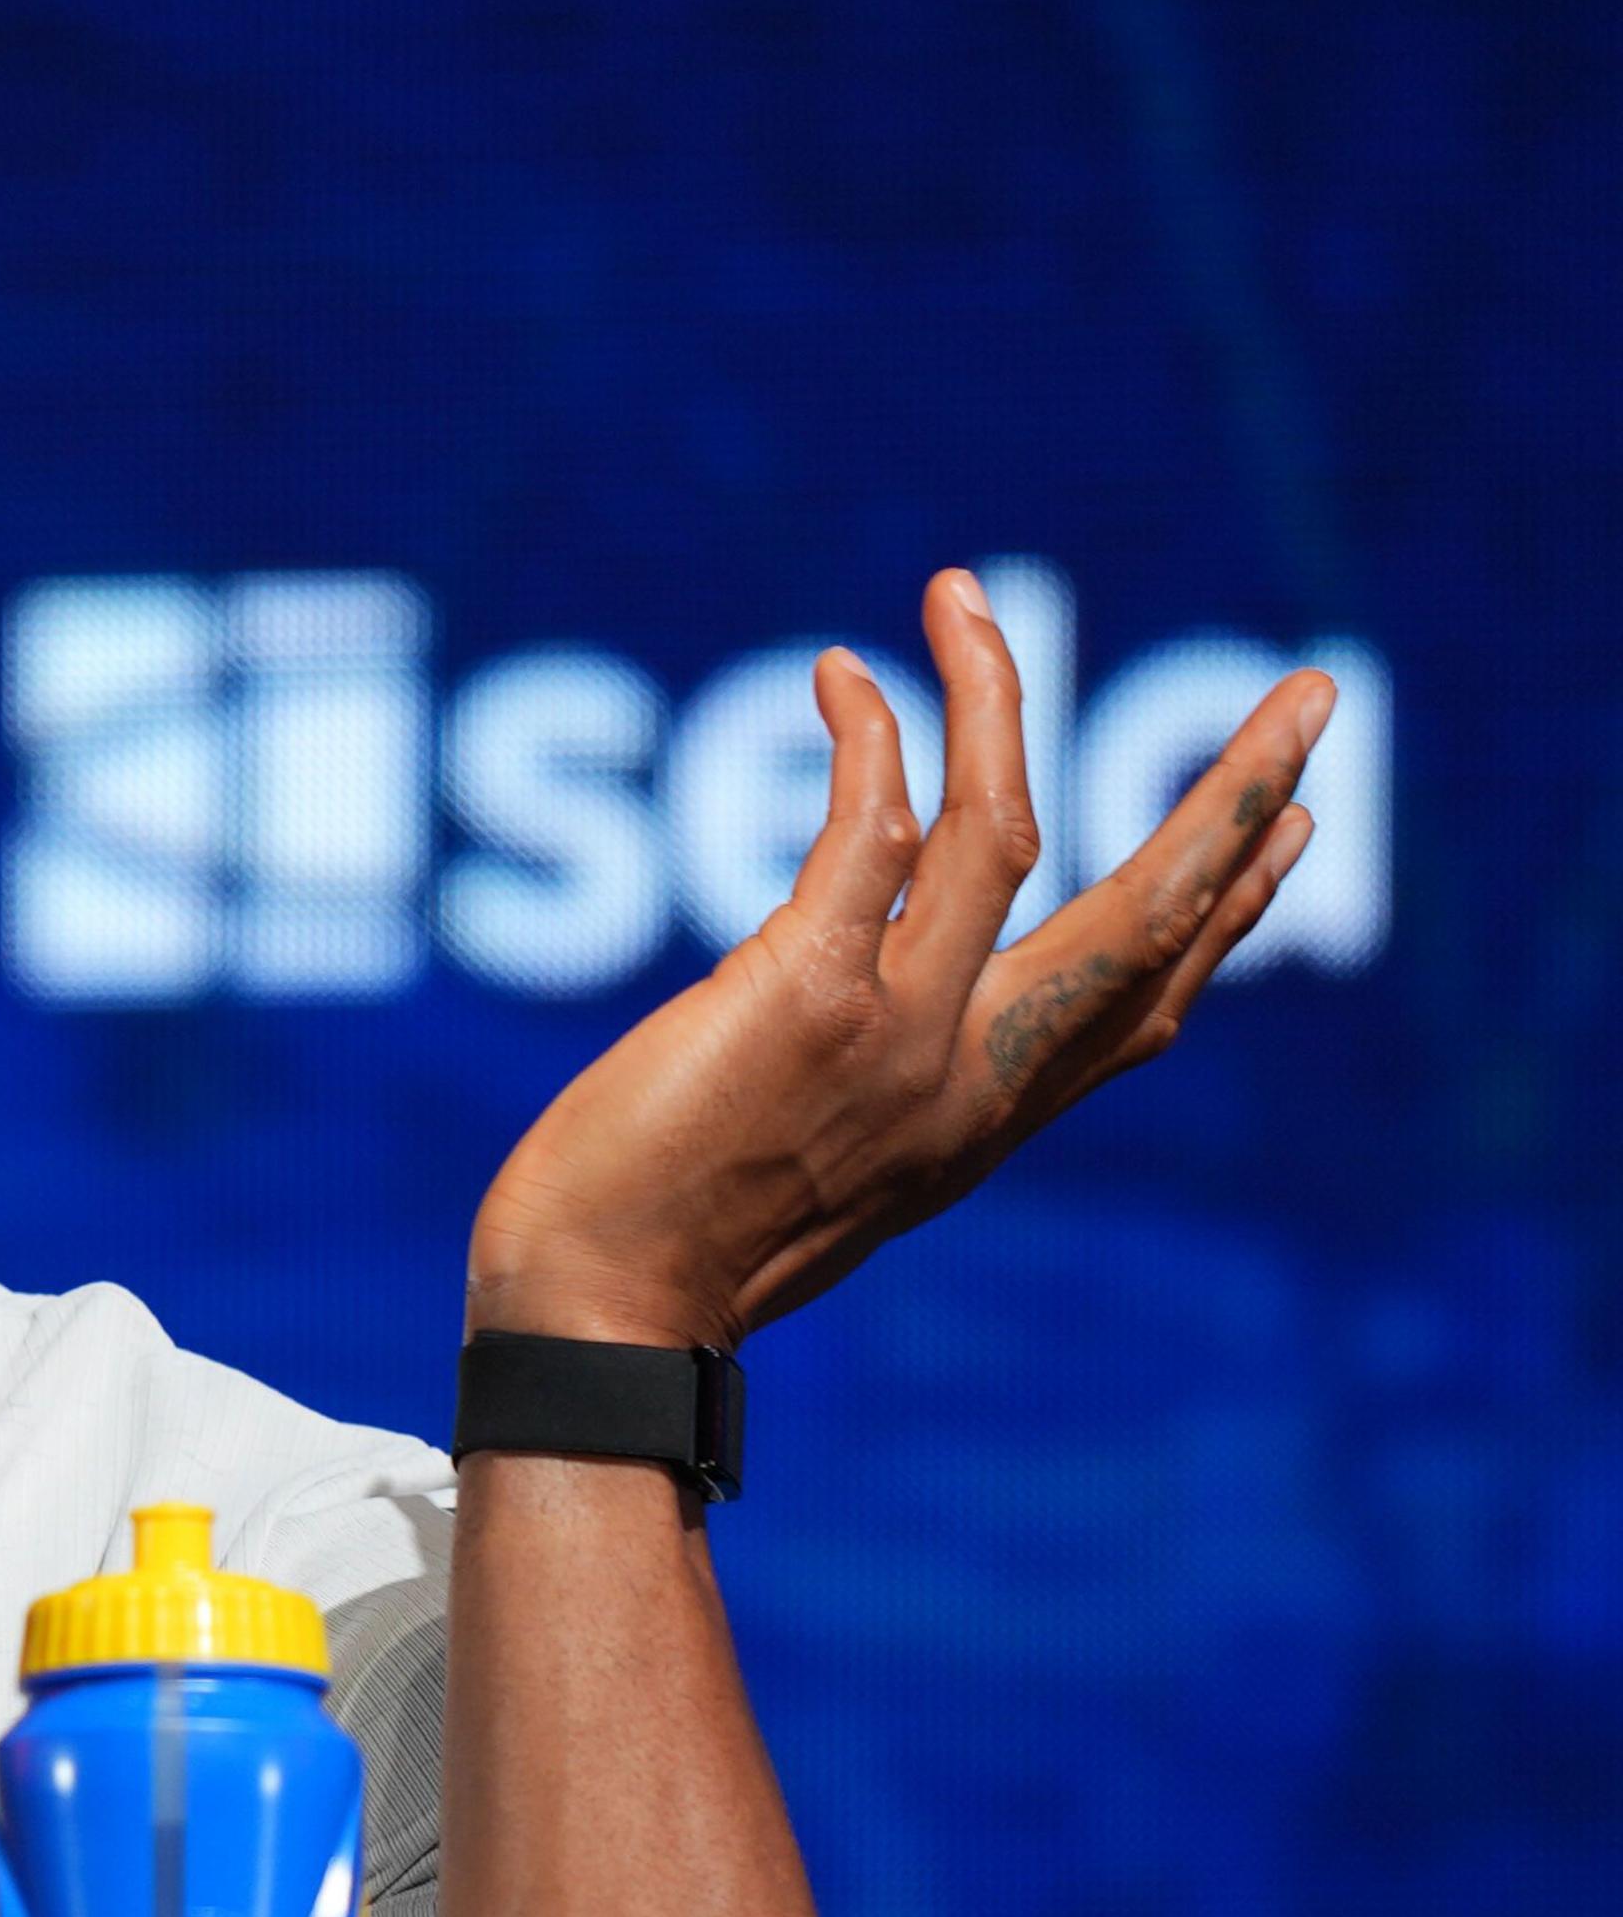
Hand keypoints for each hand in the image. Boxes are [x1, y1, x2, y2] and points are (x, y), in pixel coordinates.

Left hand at [468, 566, 1333, 1349]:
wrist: (602, 1318)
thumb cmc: (672, 1258)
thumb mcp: (820, 1179)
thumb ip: (870, 1094)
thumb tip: (842, 1005)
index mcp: (981, 1120)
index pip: (1142, 1006)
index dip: (1225, 913)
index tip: (1282, 831)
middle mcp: (967, 1073)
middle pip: (1148, 915)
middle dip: (1240, 799)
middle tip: (1312, 693)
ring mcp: (897, 1030)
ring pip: (1010, 832)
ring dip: (1000, 696)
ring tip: (968, 598)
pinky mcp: (806, 991)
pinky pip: (870, 827)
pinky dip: (868, 737)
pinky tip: (847, 676)